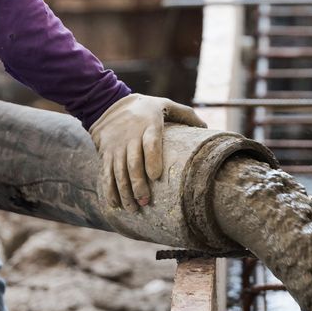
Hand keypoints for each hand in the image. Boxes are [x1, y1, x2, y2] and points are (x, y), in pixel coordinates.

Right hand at [89, 94, 206, 211]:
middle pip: (133, 162)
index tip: (155, 176)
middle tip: (145, 201)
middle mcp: (130, 136)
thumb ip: (185, 114)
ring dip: (124, 191)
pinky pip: (106, 172)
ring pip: (119, 170)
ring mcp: (116, 146)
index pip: (150, 142)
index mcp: (149, 125)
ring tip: (133, 208)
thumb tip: (205, 127)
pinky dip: (109, 189)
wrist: (108, 102)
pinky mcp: (106, 152)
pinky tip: (115, 204)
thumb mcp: (165, 104)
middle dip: (138, 183)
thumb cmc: (146, 108)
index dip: (152, 159)